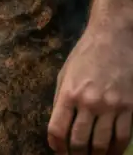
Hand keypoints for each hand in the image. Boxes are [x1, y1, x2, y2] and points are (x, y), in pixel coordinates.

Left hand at [48, 21, 132, 153]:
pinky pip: (122, 138)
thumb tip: (59, 129)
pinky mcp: (129, 108)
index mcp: (69, 92)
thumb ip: (61, 100)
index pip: (57, 129)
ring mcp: (110, 106)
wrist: (112, 38)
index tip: (59, 150)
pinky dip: (115, 150)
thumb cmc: (85, 55)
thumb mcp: (65, 73)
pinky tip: (110, 153)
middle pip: (79, 142)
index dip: (56, 146)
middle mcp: (89, 102)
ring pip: (101, 145)